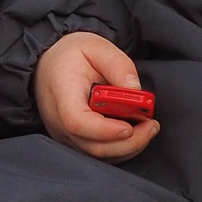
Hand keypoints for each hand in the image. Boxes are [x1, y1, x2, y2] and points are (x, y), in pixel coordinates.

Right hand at [35, 31, 159, 161]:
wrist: (50, 63)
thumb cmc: (72, 55)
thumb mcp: (97, 46)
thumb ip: (118, 65)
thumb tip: (136, 89)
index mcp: (62, 93)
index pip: (77, 121)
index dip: (105, 130)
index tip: (130, 127)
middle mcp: (57, 120)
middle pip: (91, 145)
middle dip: (127, 143)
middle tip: (151, 127)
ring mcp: (63, 134)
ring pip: (96, 154)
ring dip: (127, 148)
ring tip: (148, 129)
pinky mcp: (72, 140)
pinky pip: (96, 153)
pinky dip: (119, 149)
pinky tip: (135, 134)